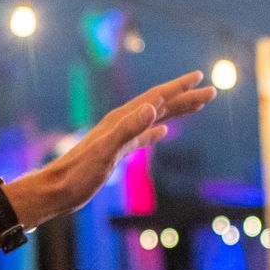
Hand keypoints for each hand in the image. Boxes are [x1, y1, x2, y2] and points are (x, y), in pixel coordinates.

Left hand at [16, 72, 216, 224]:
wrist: (57, 190)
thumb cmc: (79, 174)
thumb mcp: (106, 151)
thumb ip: (129, 129)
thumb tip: (154, 108)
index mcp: (122, 119)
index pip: (156, 98)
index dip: (179, 88)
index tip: (200, 78)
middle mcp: (121, 123)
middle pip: (159, 104)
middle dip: (185, 97)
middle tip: (212, 92)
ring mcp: (119, 137)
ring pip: (154, 118)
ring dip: (176, 110)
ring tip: (195, 105)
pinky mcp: (117, 152)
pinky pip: (142, 136)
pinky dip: (156, 131)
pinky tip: (164, 131)